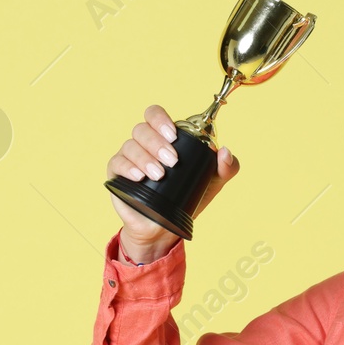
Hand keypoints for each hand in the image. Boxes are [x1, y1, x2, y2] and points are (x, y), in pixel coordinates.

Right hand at [106, 104, 239, 261]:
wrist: (165, 229)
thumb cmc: (186, 200)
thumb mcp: (213, 183)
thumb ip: (226, 167)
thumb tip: (225, 151)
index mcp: (164, 138)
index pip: (154, 115)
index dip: (161, 119)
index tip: (174, 135)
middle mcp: (144, 144)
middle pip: (142, 129)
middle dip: (157, 143)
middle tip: (172, 161)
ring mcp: (129, 159)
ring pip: (130, 146)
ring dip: (145, 157)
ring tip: (159, 175)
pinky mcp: (117, 175)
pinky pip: (117, 163)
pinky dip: (128, 168)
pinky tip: (140, 177)